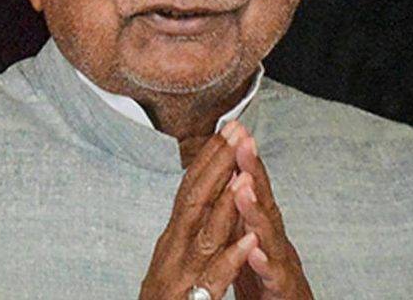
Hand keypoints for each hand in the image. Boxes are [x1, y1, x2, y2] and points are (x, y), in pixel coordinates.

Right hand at [140, 121, 258, 299]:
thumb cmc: (164, 297)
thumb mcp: (173, 255)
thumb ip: (187, 227)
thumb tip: (199, 194)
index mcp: (173, 236)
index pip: (191, 189)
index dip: (209, 158)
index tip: (228, 129)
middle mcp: (172, 249)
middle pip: (194, 200)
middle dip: (217, 165)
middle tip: (238, 132)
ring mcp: (179, 274)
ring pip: (204, 234)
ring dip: (225, 204)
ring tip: (244, 175)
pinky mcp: (188, 299)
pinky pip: (213, 278)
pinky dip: (230, 258)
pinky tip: (247, 242)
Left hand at [231, 135, 313, 299]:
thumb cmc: (269, 278)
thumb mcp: (252, 238)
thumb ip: (244, 211)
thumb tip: (231, 174)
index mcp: (264, 226)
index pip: (253, 187)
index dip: (244, 160)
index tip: (233, 131)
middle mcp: (276, 239)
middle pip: (265, 200)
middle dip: (255, 171)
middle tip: (243, 144)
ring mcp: (281, 263)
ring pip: (270, 234)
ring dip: (257, 210)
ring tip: (244, 186)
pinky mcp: (282, 289)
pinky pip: (273, 274)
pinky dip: (263, 261)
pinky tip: (253, 249)